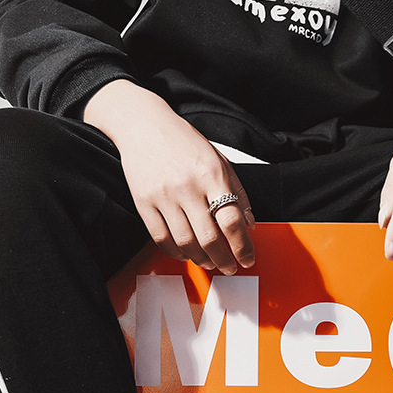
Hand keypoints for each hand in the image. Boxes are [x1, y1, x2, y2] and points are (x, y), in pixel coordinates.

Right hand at [84, 80, 254, 273]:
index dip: (243, 247)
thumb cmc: (183, 142)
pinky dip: (177, 253)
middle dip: (223, 260)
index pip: (232, 220)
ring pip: (186, 244)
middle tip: (229, 267)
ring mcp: (164, 196)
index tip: (247, 259)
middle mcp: (187, 186)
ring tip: (209, 262)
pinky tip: (186, 253)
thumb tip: (249, 223)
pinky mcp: (144, 203)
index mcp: (211, 174)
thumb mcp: (219, 159)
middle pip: (209, 238)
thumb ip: (237, 191)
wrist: (144, 125)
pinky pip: (162, 239)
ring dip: (201, 260)